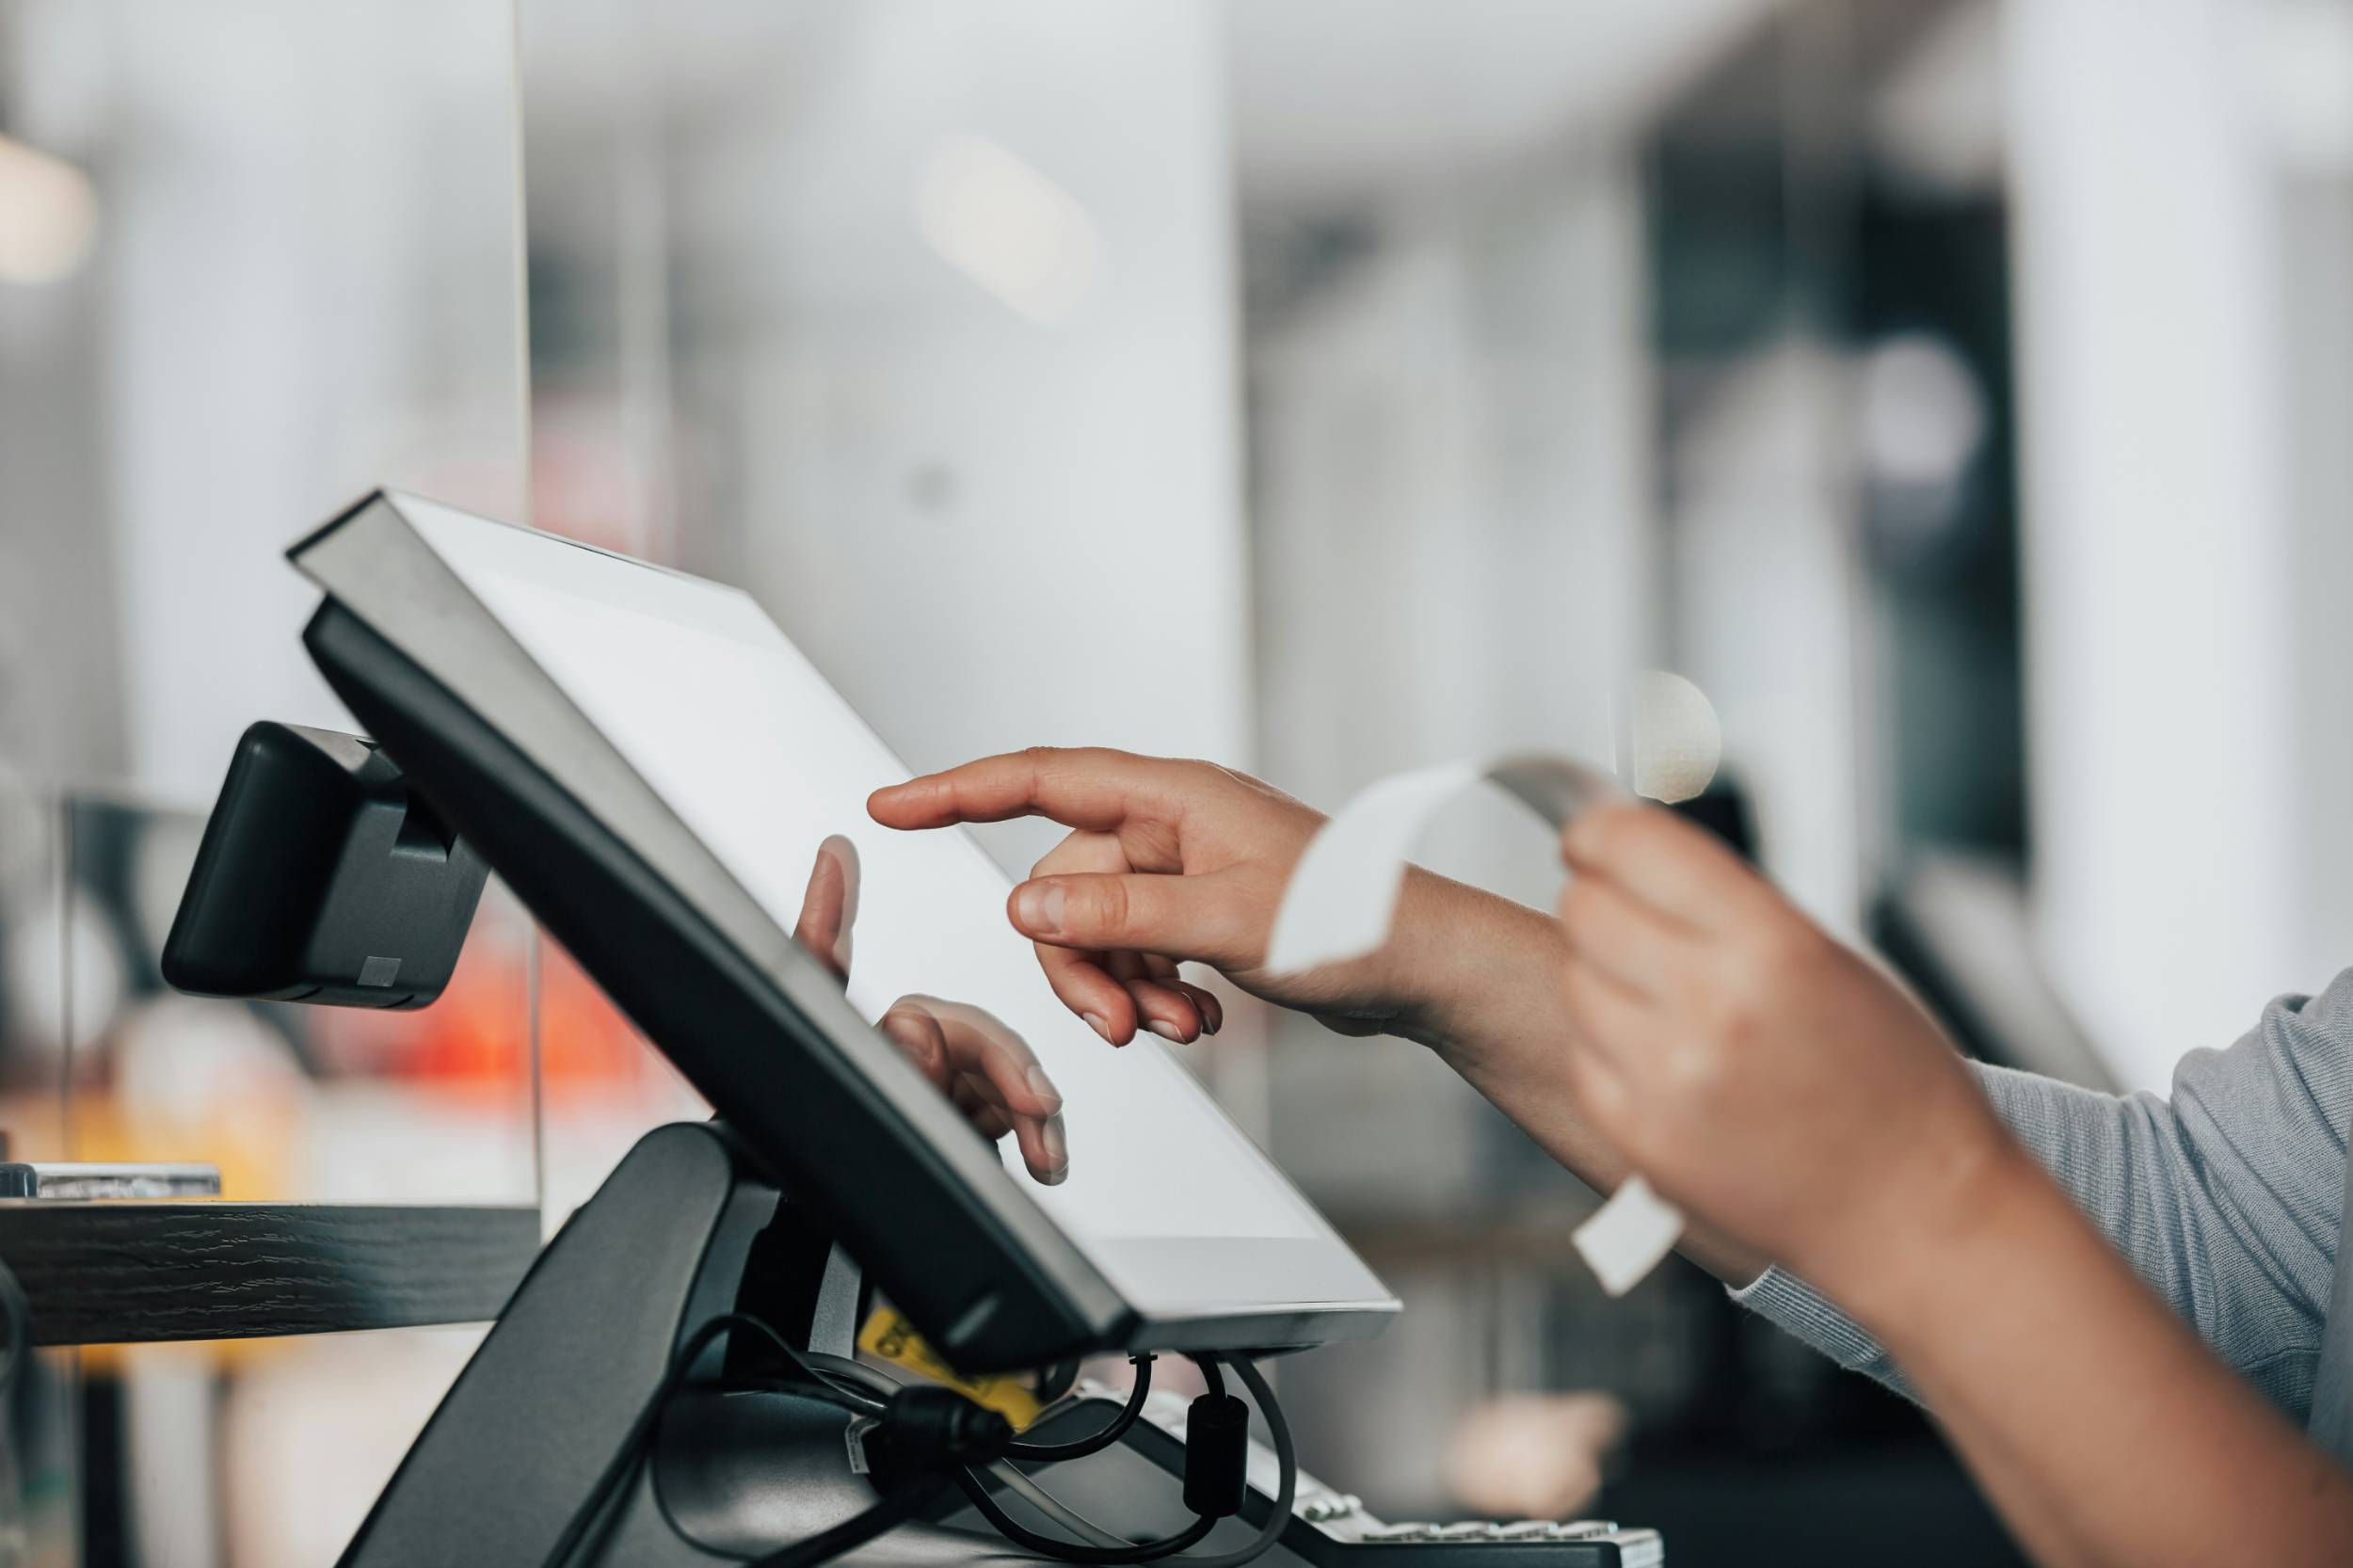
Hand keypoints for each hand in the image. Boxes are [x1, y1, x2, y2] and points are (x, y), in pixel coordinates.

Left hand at [793, 834, 1067, 1183]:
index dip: (827, 910)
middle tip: (1030, 1104)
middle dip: (1004, 1063)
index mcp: (844, 1047)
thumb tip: (904, 988)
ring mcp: (925, 1095)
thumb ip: (881, 1054)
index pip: (833, 965)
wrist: (828, 1276)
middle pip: (961, 1029)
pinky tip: (1043, 1157)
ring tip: (1043, 1147)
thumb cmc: (824, 1195)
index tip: (832, 856)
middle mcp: (884, 1059)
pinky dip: (1033, 1134)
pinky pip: (1007, 1115)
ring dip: (1029, 1107)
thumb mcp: (855, 1116)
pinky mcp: (960, 1131)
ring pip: (994, 1072)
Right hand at [868, 748, 1436, 1044]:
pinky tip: (1198, 1020)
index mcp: (1173, 797)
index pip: (1039, 780)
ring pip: (1097, 929)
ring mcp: (1186, 871)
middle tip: (1119, 1020)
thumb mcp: (1224, 923)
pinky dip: (1152, 993)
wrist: (1423, 968)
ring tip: (1177, 1025)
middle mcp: (1171, 825)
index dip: (957, 791)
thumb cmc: (1353, 922)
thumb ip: (1121, 917)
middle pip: (1063, 886)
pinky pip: (1136, 952)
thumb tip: (1026, 910)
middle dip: (1080, 962)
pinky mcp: (1201, 914)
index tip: (891, 806)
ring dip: (1121, 986)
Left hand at [1552, 802, 2024, 1294]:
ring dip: (1604, 974)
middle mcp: (1711, 1007)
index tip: (1589, 837)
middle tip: (1629, 916)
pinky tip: (1664, 1055)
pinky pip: (1583, 1053)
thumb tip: (1637, 857)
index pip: (1634, 847)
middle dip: (1600, 901)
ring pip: (1575, 978)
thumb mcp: (1831, 961)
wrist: (1913, 1213)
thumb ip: (1729, 909)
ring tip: (1666, 997)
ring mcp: (1667, 1077)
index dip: (1597, 833)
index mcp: (1771, 946)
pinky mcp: (1639, 1136)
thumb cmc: (1894, 1088)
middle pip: (1586, 909)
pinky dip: (1608, 1045)